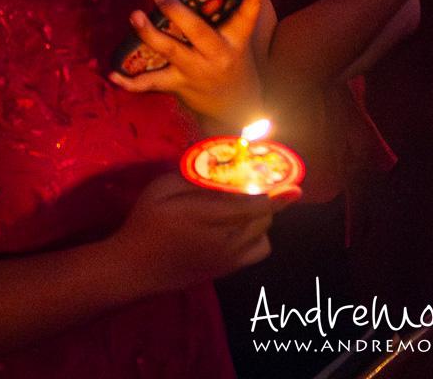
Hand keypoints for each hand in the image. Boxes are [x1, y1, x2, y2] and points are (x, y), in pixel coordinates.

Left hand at [109, 0, 266, 123]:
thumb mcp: (235, 36)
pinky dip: (131, 82)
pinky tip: (113, 74)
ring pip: (171, 51)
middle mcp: (216, 55)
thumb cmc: (232, 60)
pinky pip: (152, 83)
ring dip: (150, 35)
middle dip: (177, 11)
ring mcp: (195, 71)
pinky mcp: (178, 84)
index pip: (246, 17)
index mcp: (234, 40)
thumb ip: (223, 4)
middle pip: (198, 32)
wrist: (236, 106)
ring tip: (135, 16)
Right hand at [111, 172, 281, 295]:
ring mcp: (231, 257)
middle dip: (266, 197)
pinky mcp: (231, 268)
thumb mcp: (159, 191)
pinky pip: (261, 249)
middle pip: (264, 216)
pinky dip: (260, 234)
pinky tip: (242, 226)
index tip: (294, 187)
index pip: (252, 204)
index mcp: (206, 216)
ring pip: (264, 232)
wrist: (138, 267)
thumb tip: (216, 164)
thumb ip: (188, 176)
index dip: (276, 194)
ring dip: (262, 215)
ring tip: (245, 204)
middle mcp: (226, 239)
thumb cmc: (146, 224)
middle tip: (256, 182)